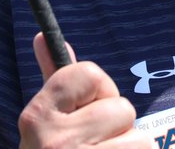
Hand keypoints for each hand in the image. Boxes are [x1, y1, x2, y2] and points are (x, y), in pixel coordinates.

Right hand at [18, 33, 147, 147]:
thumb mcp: (47, 118)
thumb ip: (53, 76)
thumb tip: (42, 37)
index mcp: (37, 116)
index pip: (90, 73)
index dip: (100, 91)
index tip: (88, 110)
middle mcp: (55, 141)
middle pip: (121, 107)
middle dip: (116, 125)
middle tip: (94, 143)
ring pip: (137, 135)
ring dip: (126, 145)